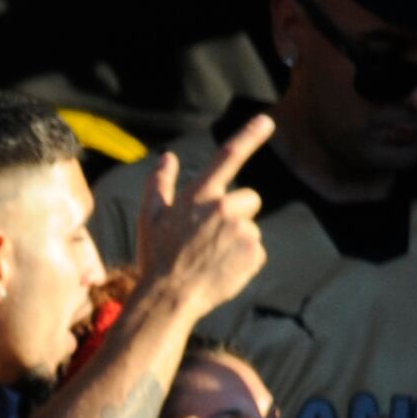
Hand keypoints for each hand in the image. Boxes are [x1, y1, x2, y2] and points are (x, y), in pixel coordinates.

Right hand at [131, 116, 269, 313]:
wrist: (169, 297)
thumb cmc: (156, 257)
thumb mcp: (150, 217)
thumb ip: (159, 184)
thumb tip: (167, 157)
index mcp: (200, 196)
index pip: (227, 158)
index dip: (249, 136)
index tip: (266, 120)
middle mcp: (224, 208)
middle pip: (249, 198)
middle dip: (238, 213)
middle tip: (212, 237)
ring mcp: (242, 231)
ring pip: (251, 228)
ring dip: (238, 240)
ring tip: (213, 258)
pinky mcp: (255, 253)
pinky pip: (256, 251)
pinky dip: (244, 260)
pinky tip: (223, 270)